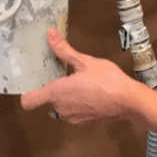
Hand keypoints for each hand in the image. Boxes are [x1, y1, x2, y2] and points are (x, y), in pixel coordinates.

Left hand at [20, 28, 136, 122]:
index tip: (37, 81)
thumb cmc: (106, 79)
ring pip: (61, 108)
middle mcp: (60, 110)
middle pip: (47, 101)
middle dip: (54, 90)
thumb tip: (49, 33)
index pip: (28, 101)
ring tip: (81, 84)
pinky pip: (74, 113)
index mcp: (56, 93)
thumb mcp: (85, 61)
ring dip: (66, 98)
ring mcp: (72, 119)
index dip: (29, 92)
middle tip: (65, 75)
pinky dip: (78, 104)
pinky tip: (92, 94)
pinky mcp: (84, 123)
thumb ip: (64, 50)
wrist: (128, 101)